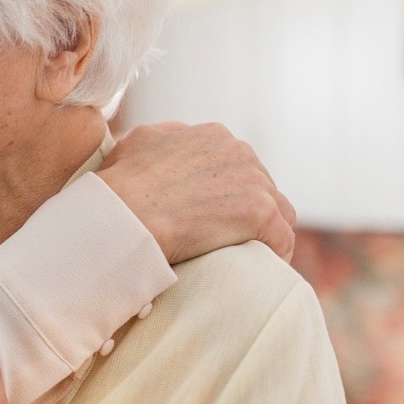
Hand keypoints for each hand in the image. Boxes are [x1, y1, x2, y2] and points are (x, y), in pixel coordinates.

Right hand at [97, 121, 295, 262]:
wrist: (124, 214)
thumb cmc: (121, 183)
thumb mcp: (138, 141)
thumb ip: (165, 137)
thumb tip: (174, 140)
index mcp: (213, 136)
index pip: (238, 164)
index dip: (228, 190)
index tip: (215, 211)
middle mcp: (239, 151)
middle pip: (261, 185)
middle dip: (247, 209)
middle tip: (227, 237)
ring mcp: (254, 181)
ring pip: (279, 210)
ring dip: (265, 231)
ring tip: (247, 254)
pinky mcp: (261, 212)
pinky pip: (283, 238)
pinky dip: (274, 254)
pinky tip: (261, 268)